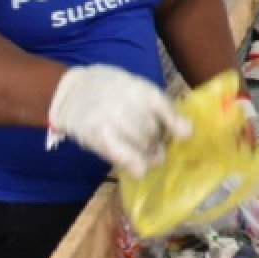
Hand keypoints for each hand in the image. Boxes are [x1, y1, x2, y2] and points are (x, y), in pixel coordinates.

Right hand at [48, 64, 191, 177]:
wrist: (72, 91)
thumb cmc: (111, 89)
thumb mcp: (135, 87)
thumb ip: (156, 105)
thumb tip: (180, 129)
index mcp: (141, 89)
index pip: (165, 108)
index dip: (176, 124)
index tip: (186, 134)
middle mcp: (128, 104)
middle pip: (155, 132)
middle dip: (159, 141)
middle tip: (157, 144)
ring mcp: (113, 121)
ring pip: (142, 146)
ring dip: (148, 153)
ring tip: (144, 152)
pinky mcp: (99, 137)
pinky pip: (122, 155)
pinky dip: (134, 165)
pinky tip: (140, 170)